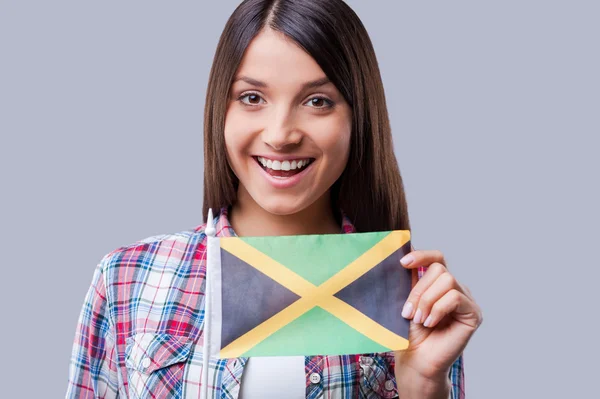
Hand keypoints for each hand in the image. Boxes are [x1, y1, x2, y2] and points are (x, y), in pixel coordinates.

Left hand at [394, 248, 482, 381]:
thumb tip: (404, 254)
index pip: (437, 258)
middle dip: (419, 289)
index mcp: (439, 284)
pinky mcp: (473, 314)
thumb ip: (410, 280)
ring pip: (447, 281)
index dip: (422, 255)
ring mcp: (466, 300)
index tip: (403, 262)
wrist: (417, 361)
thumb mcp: (407, 301)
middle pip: (439, 269)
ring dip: (427, 300)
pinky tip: (430, 323)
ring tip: (419, 319)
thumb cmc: (410, 334)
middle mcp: (456, 289)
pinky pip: (454, 297)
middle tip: (409, 311)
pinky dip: (438, 309)